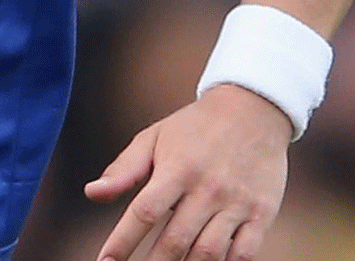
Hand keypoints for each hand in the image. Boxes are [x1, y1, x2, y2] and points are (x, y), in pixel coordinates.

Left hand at [85, 85, 291, 260]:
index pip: (145, 212)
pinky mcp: (262, 213)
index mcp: (177, 168)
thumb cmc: (195, 127)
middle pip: (175, 241)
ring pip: (208, 253)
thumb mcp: (154, 137)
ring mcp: (237, 202)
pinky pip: (245, 253)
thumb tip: (92, 193)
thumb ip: (124, 168)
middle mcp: (207, 187)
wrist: (253, 108)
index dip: (123, 241)